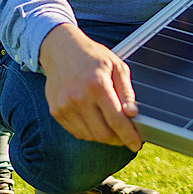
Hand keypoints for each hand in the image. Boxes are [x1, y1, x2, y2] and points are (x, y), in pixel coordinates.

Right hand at [38, 23, 141, 150]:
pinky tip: (97, 124)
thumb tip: (132, 113)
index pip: (116, 119)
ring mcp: (64, 106)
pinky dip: (90, 133)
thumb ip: (126, 91)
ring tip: (113, 129)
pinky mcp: (55, 111)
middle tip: (127, 136)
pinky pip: (76, 132)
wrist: (61, 49)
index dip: (128, 135)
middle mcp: (78, 98)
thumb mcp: (117, 66)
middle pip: (102, 133)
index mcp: (97, 85)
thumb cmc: (93, 56)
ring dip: (104, 137)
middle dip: (118, 139)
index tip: (136, 144)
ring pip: (89, 136)